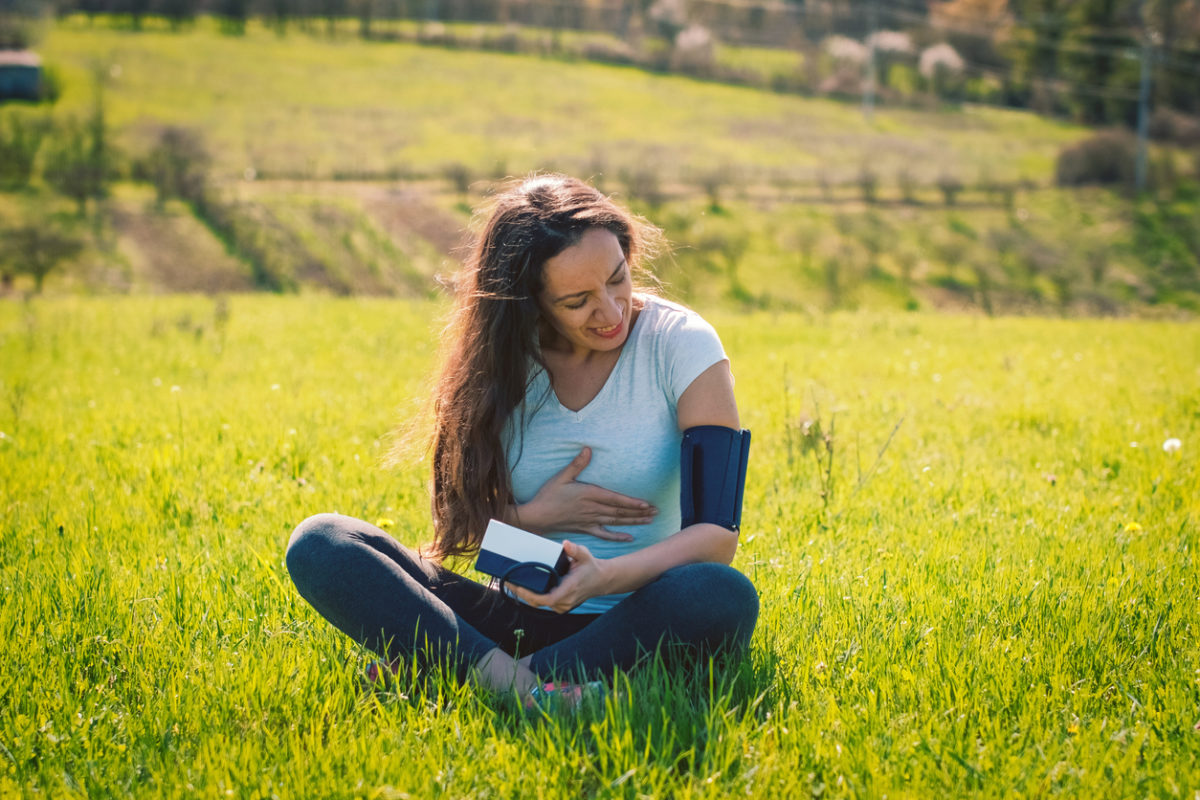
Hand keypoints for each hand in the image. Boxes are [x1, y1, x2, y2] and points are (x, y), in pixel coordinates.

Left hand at [511, 541, 607, 613]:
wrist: (601, 580)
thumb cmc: (590, 567)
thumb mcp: (585, 555)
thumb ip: (575, 550)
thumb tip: (566, 544)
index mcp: (568, 590)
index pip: (546, 599)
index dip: (530, 595)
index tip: (518, 586)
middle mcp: (564, 602)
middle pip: (537, 602)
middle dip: (521, 593)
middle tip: (507, 580)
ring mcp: (561, 606)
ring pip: (538, 604)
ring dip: (524, 595)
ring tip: (510, 582)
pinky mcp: (559, 605)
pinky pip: (542, 603)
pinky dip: (531, 596)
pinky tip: (521, 587)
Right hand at [516, 447, 655, 541]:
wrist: (537, 517)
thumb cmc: (548, 495)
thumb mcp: (562, 476)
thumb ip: (577, 464)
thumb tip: (588, 449)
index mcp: (589, 494)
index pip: (615, 499)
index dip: (632, 502)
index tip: (647, 504)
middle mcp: (592, 509)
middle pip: (620, 512)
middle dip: (639, 512)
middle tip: (656, 512)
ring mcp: (590, 520)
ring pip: (616, 522)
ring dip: (633, 521)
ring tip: (649, 520)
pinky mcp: (585, 529)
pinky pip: (604, 534)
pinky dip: (617, 537)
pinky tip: (629, 538)